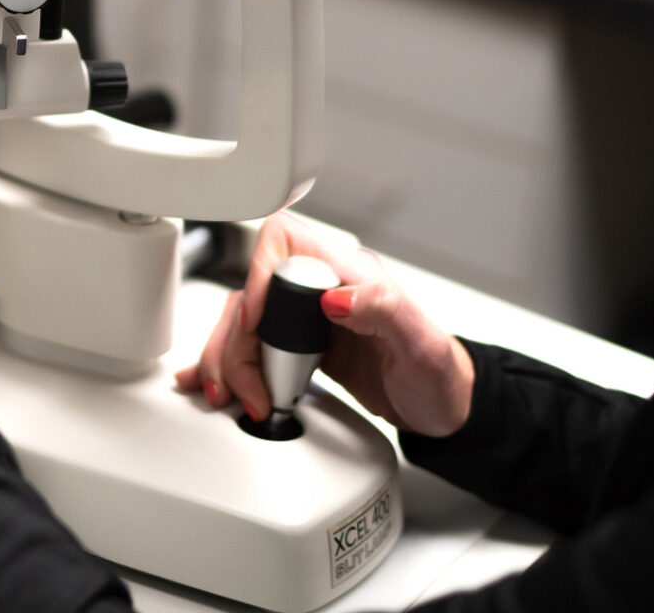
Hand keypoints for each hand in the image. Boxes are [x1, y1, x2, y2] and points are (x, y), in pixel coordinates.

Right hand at [175, 212, 474, 437]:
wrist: (442, 412)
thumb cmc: (439, 376)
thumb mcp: (421, 343)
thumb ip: (382, 309)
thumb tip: (335, 296)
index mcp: (346, 272)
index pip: (283, 241)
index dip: (258, 273)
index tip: (256, 320)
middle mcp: (319, 288)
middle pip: (252, 290)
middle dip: (237, 339)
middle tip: (249, 386)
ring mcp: (305, 318)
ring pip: (242, 322)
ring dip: (228, 358)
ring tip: (236, 396)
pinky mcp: (296, 346)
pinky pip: (249, 346)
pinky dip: (226, 363)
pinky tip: (211, 380)